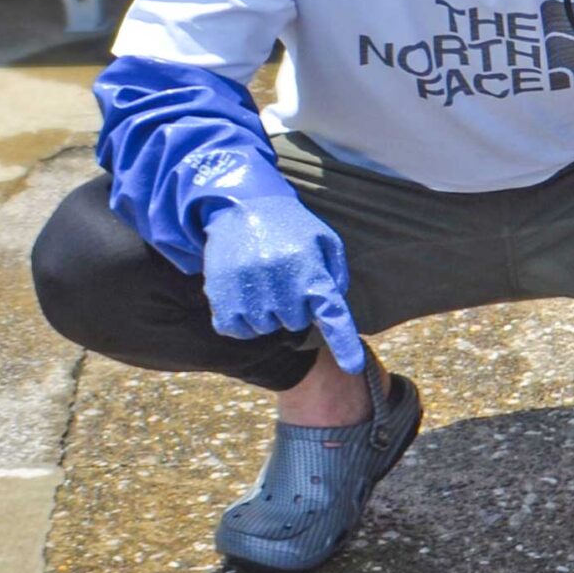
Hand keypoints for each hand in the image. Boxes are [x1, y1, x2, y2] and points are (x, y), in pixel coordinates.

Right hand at [200, 191, 365, 372]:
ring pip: (264, 329)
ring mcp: (249, 291)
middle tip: (284, 280)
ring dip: (265, 313)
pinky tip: (243, 295)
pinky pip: (235, 329)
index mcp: (311, 272)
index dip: (343, 344)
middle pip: (295, 325)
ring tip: (262, 282)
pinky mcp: (220, 295)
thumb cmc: (290, 227)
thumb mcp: (325, 242)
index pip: (332, 315)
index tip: (352, 367)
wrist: (242, 205)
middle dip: (293, 308)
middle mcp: (281, 285)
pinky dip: (240, 320)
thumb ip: (336, 275)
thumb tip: (334, 309)